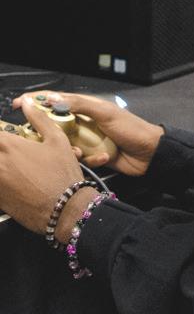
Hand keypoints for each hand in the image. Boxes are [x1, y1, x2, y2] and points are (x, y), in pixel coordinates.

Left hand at [0, 98, 87, 233]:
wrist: (66, 210)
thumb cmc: (63, 175)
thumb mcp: (57, 140)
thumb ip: (39, 119)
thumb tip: (28, 104)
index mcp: (9, 145)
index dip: (1, 133)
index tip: (5, 136)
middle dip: (1, 149)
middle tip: (13, 153)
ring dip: (2, 166)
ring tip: (16, 169)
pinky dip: (2, 182)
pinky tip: (16, 183)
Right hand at [13, 91, 163, 175]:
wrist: (150, 154)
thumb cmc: (131, 128)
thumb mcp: (104, 112)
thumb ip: (78, 104)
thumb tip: (52, 98)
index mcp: (86, 108)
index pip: (57, 101)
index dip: (38, 102)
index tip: (20, 104)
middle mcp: (84, 123)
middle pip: (56, 126)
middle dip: (52, 134)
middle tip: (49, 140)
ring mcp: (88, 141)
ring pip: (65, 145)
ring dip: (73, 151)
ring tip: (83, 153)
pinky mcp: (93, 157)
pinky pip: (81, 160)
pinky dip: (90, 161)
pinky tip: (103, 159)